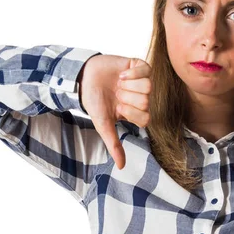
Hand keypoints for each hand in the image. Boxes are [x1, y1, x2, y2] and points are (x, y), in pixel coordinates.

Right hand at [78, 54, 151, 169]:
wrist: (84, 78)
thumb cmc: (94, 102)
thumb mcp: (103, 124)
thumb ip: (114, 144)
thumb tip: (121, 167)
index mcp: (137, 112)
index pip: (146, 118)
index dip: (129, 112)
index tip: (117, 108)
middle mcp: (142, 97)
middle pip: (146, 101)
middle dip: (126, 97)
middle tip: (116, 94)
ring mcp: (142, 81)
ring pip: (148, 86)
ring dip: (128, 85)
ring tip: (118, 83)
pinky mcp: (140, 66)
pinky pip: (146, 70)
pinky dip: (132, 72)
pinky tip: (121, 74)